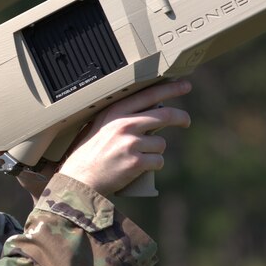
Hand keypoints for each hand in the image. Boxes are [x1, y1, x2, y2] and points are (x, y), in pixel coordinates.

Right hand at [57, 80, 191, 196]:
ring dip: (155, 151)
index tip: (184, 85)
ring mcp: (131, 143)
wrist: (80, 179)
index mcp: (115, 112)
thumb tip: (150, 110)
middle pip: (165, 115)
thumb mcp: (101, 126)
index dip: (170, 89)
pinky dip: (152, 165)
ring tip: (137, 156)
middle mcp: (124, 124)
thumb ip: (122, 117)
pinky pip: (158, 161)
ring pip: (160, 143)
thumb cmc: (89, 153)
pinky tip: (139, 168)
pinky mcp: (136, 162)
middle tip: (186, 121)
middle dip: (181, 117)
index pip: (148, 95)